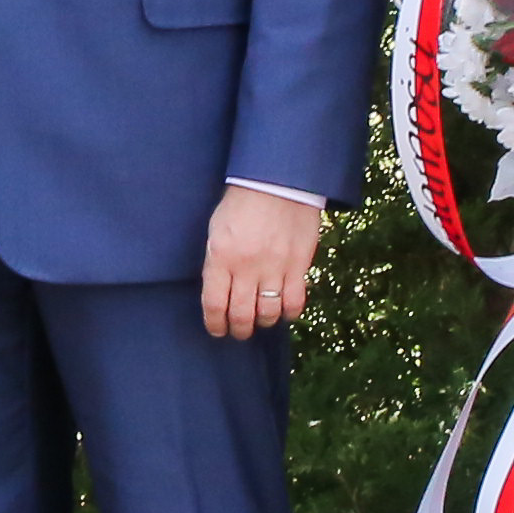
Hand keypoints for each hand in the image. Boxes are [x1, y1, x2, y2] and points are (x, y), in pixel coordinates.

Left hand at [203, 185, 326, 340]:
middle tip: (239, 331)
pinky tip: (283, 310)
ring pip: (268, 313)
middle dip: (238, 330)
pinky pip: (294, 302)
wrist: (276, 182)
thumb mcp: (217, 231)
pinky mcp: (298, 265)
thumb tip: (220, 293)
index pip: (215, 305)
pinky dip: (288, 313)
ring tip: (260, 320)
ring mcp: (275, 268)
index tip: (217, 330)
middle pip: (242, 315)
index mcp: (221, 257)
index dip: (215, 324)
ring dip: (262, 323)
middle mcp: (247, 267)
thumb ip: (217, 263)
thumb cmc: (241, 203)